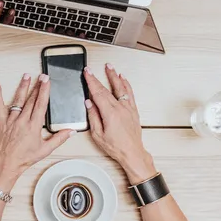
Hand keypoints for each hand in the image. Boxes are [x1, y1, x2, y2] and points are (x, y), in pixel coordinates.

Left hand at [0, 74, 71, 188]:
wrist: (7, 164)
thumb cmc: (25, 158)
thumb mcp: (45, 150)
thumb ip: (59, 139)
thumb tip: (71, 131)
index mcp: (33, 126)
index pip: (40, 105)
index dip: (44, 91)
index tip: (47, 81)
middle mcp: (22, 121)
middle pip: (31, 100)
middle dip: (37, 86)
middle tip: (41, 75)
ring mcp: (11, 121)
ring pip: (17, 100)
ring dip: (22, 87)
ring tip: (26, 76)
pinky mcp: (2, 122)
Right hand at [83, 64, 154, 183]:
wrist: (132, 153)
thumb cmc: (116, 147)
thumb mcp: (98, 135)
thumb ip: (93, 117)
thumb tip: (89, 103)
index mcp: (110, 113)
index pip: (98, 93)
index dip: (91, 81)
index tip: (87, 73)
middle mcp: (120, 108)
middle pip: (107, 89)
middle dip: (98, 78)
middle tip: (92, 69)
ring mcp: (128, 109)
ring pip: (121, 88)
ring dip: (114, 76)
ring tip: (110, 67)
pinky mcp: (133, 111)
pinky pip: (130, 94)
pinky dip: (126, 85)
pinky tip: (123, 79)